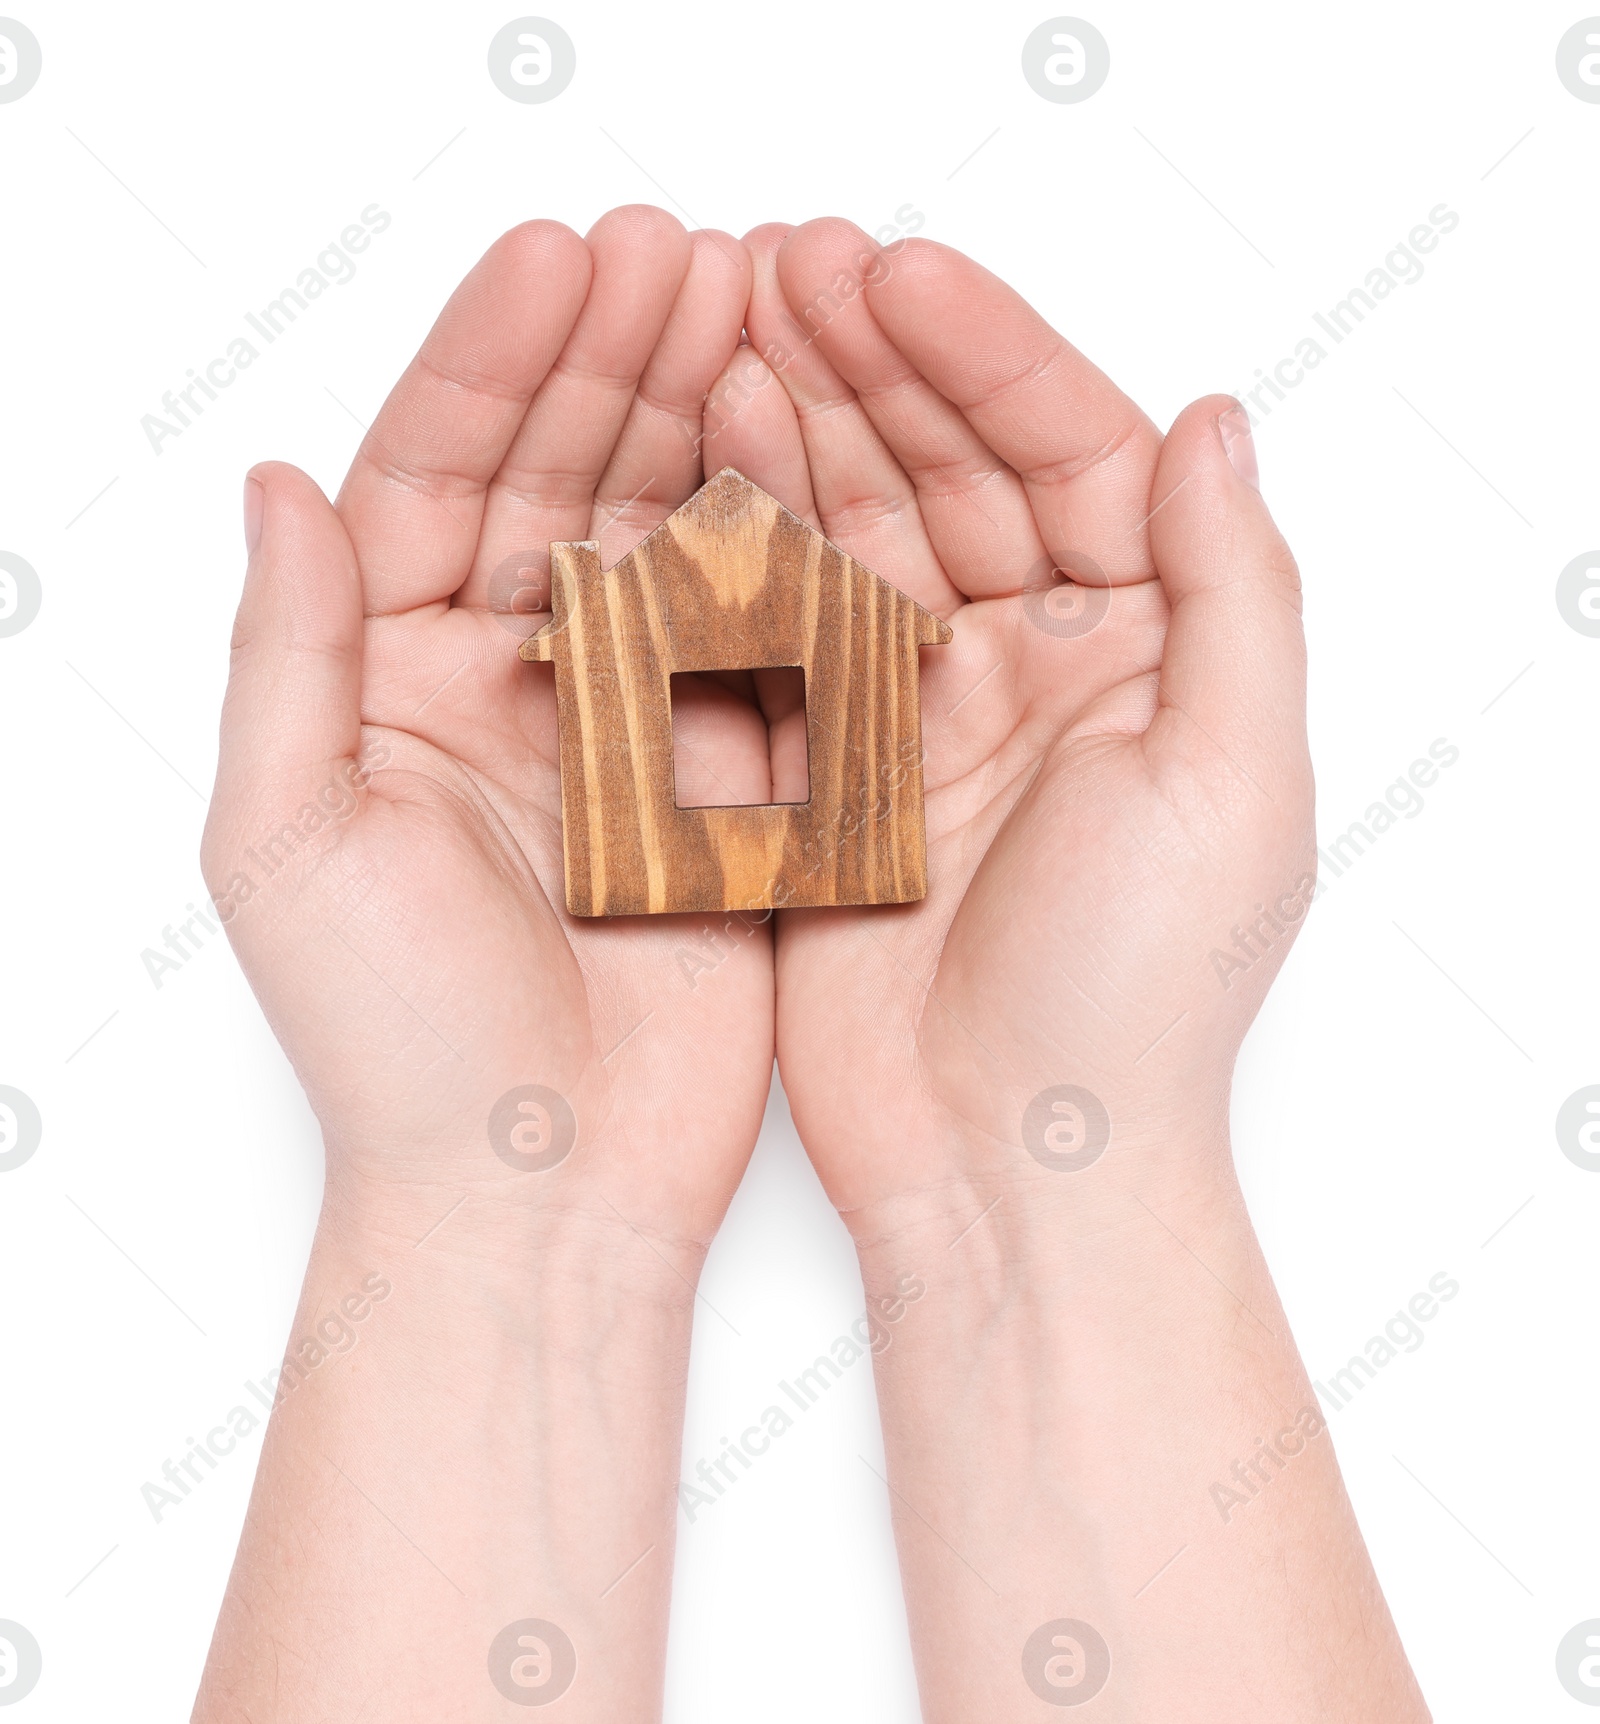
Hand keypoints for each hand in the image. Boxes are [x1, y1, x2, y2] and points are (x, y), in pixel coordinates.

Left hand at [203, 206, 770, 1250]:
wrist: (542, 1195)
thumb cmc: (401, 1048)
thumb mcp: (291, 843)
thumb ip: (290, 657)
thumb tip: (277, 484)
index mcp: (388, 684)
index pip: (433, 481)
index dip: (492, 366)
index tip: (562, 265)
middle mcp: (507, 688)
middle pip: (558, 485)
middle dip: (614, 363)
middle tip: (685, 255)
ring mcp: (626, 728)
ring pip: (665, 541)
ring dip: (702, 425)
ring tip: (754, 309)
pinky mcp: (727, 782)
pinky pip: (756, 644)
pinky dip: (783, 551)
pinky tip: (809, 456)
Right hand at [710, 219, 1310, 1233]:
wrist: (1009, 1166)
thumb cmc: (1134, 1002)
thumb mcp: (1230, 787)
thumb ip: (1236, 597)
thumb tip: (1216, 420)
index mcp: (1146, 655)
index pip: (1072, 456)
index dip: (989, 356)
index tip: (896, 274)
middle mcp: (1037, 670)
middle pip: (955, 474)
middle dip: (876, 366)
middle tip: (785, 263)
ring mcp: (923, 718)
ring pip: (858, 536)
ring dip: (801, 431)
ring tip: (727, 330)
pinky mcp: (829, 775)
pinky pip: (781, 636)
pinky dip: (741, 552)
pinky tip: (696, 467)